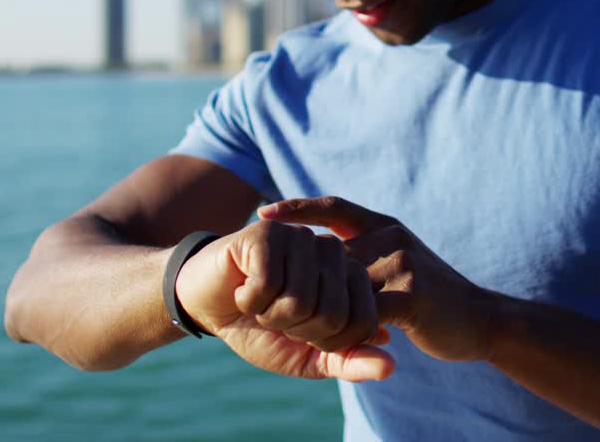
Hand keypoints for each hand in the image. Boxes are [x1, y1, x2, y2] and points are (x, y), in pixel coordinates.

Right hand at [173, 219, 393, 381]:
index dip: (326, 341)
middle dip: (296, 330)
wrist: (208, 305)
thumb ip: (348, 362)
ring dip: (268, 314)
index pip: (363, 322)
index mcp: (350, 277)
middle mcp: (332, 252)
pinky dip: (249, 298)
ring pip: (300, 299)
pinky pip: (269, 283)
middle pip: (333, 313)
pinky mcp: (269, 233)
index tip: (302, 331)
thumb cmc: (260, 329)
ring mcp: (302, 238)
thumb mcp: (308, 357)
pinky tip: (242, 286)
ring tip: (258, 299)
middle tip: (274, 315)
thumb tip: (390, 367)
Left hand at [260, 197, 494, 362]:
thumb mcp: (398, 263)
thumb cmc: (432, 297)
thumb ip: (366, 254)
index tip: (264, 212)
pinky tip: (338, 345)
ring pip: (341, 286)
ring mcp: (402, 262)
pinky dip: (345, 331)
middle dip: (301, 279)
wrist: (480, 319)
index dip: (298, 208)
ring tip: (299, 331)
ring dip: (319, 311)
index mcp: (384, 224)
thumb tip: (321, 252)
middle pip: (329, 254)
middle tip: (273, 302)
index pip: (334, 206)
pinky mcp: (410, 294)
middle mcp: (391, 236)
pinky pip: (362, 313)